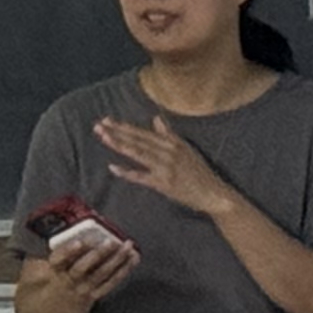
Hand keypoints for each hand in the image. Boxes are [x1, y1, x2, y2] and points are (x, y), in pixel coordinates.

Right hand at [42, 224, 139, 303]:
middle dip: (98, 254)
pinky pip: (109, 284)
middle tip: (110, 242)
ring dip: (116, 260)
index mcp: (49, 276)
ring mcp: (82, 291)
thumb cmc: (33, 302)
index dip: (69, 252)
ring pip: (100, 274)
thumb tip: (45, 240)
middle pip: (84, 268)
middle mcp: (67, 284)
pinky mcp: (92, 298)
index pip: (58, 261)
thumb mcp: (27, 279)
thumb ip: (36, 260)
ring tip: (127, 246)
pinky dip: (122, 271)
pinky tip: (131, 260)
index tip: (79, 243)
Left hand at [93, 110, 242, 220]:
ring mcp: (166, 167)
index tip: (107, 120)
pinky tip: (113, 168)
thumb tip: (156, 119)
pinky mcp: (164, 183)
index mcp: (173, 142)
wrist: (214, 194)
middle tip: (98, 126)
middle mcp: (169, 152)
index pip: (143, 132)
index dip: (124, 126)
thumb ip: (168, 134)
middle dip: (116, 132)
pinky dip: (127, 172)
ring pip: (138, 153)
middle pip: (138, 140)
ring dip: (120, 144)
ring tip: (104, 137)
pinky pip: (142, 176)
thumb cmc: (199, 172)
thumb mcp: (185, 149)